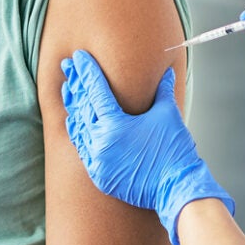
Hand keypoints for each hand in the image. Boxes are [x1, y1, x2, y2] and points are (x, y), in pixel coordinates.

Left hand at [61, 51, 230, 243]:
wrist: (176, 187)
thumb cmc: (174, 150)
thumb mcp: (167, 114)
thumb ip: (162, 91)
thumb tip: (165, 72)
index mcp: (115, 124)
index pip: (96, 90)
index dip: (87, 71)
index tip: (79, 57)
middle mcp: (100, 142)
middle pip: (81, 107)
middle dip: (75, 85)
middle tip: (67, 67)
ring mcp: (97, 160)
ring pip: (77, 128)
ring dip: (73, 108)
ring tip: (68, 90)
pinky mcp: (99, 175)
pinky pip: (82, 150)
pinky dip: (77, 134)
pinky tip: (73, 123)